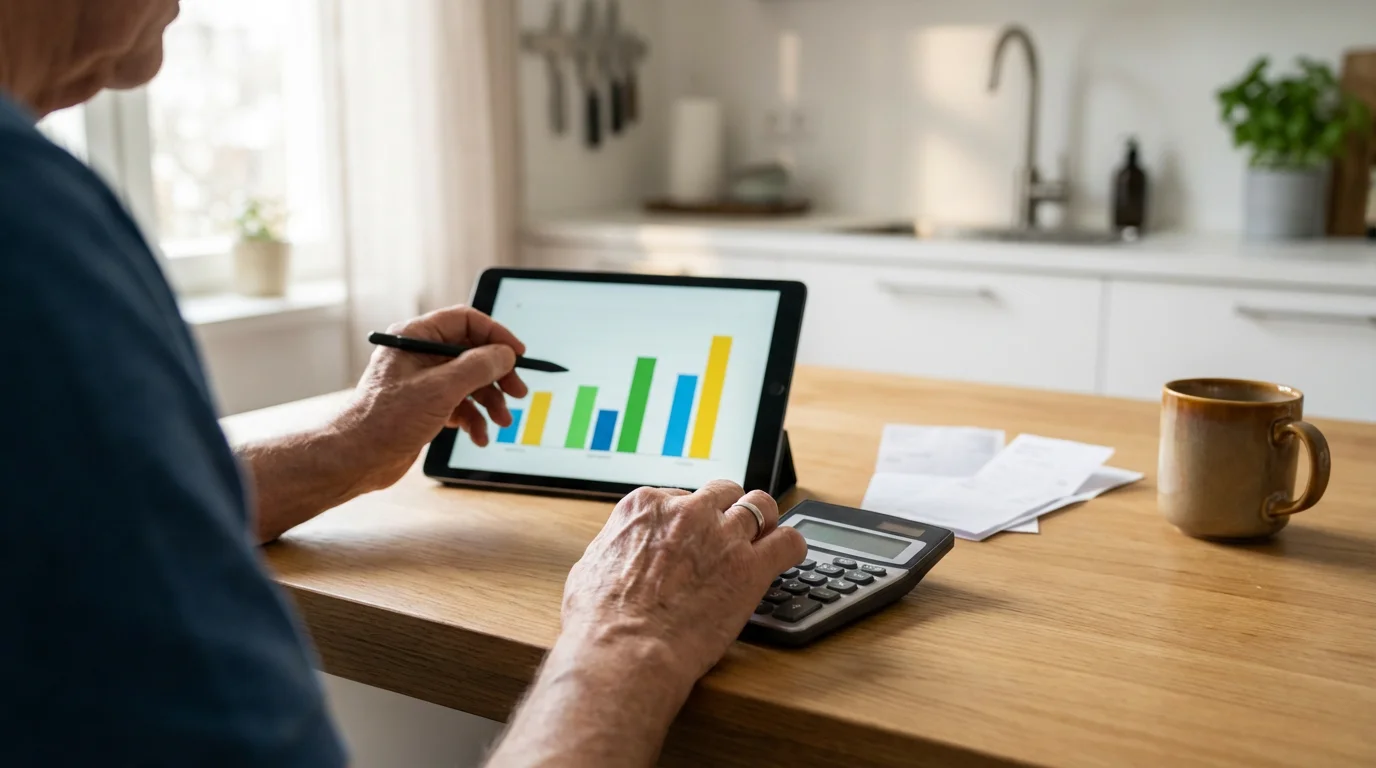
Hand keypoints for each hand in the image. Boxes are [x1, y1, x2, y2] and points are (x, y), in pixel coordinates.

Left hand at [332, 306, 528, 492]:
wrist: (358, 459)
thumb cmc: (386, 420)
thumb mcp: (441, 388)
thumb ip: (478, 366)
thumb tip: (505, 354)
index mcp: (415, 338)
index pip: (465, 321)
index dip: (495, 335)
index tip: (517, 354)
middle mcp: (418, 356)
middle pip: (471, 354)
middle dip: (497, 375)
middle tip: (518, 392)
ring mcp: (422, 383)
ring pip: (469, 383)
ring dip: (490, 402)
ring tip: (502, 421)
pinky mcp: (425, 407)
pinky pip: (459, 406)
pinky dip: (473, 420)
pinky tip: (479, 436)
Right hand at [560, 481, 807, 688]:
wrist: (623, 651)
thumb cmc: (599, 621)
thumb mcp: (590, 567)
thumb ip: (614, 548)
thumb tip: (619, 553)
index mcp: (646, 506)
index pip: (681, 495)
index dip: (690, 520)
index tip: (693, 537)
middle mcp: (687, 512)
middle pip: (724, 492)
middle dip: (728, 512)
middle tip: (729, 537)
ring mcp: (722, 535)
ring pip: (761, 506)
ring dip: (764, 522)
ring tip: (764, 540)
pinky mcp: (751, 566)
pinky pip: (789, 541)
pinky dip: (790, 547)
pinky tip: (785, 558)